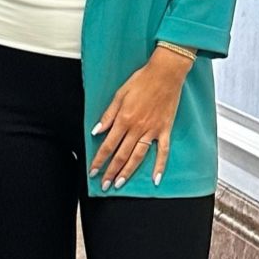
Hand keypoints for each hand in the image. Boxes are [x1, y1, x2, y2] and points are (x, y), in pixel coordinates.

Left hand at [90, 46, 192, 191]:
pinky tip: (155, 179)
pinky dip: (160, 166)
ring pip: (138, 156)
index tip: (93, 171)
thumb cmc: (142, 80)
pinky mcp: (165, 130)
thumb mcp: (119, 94)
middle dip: (111, 171)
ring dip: (128, 171)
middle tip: (104, 185)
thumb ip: (108, 115)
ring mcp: (152, 130)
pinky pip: (163, 151)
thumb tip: (96, 131)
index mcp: (124, 119)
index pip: (108, 145)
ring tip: (120, 183)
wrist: (165, 73)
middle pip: (121, 154)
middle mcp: (137, 128)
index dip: (99, 160)